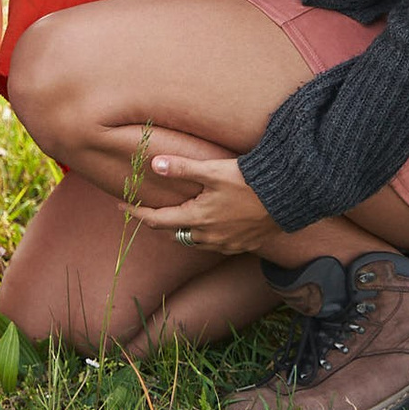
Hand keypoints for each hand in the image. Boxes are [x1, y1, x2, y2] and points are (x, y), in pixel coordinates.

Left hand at [128, 154, 278, 255]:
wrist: (287, 197)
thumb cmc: (248, 181)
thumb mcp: (211, 171)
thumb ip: (181, 168)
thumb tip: (153, 164)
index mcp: (197, 219)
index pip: (157, 220)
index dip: (137, 213)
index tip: (122, 206)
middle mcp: (209, 237)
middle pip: (174, 233)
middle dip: (158, 223)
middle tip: (145, 210)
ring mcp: (227, 244)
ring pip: (194, 241)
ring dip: (181, 230)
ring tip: (174, 216)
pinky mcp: (244, 245)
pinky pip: (215, 245)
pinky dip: (203, 235)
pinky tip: (207, 224)